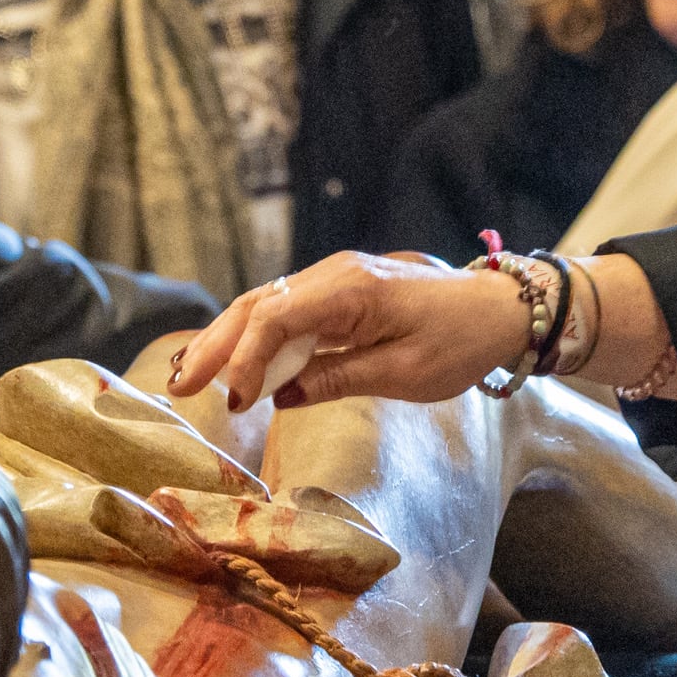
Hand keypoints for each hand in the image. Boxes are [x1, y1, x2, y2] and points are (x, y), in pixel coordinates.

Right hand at [168, 252, 533, 410]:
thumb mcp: (404, 372)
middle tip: (176, 387)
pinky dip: (252, 339)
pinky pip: (284, 314)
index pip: (277, 319)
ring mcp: (332, 281)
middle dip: (213, 346)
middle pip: (256, 307)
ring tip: (185, 375)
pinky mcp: (336, 294)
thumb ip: (337, 378)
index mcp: (351, 290)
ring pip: (263, 307)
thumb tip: (279, 395)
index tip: (233, 401)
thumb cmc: (460, 342)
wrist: (499, 309)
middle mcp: (333, 276)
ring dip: (224, 341)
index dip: (246, 359)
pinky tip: (228, 362)